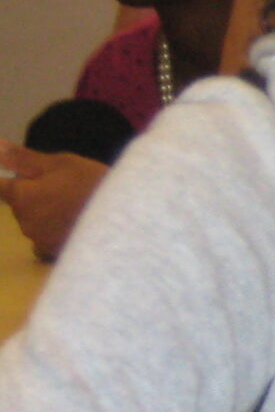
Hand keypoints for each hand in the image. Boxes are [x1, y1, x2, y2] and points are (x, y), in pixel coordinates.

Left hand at [0, 144, 108, 260]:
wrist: (125, 215)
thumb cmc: (92, 183)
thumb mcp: (61, 163)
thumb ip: (23, 158)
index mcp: (21, 196)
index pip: (0, 187)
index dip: (15, 181)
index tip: (34, 179)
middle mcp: (24, 221)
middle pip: (20, 204)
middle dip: (35, 195)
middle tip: (66, 187)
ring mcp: (39, 239)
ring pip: (34, 221)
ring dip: (47, 213)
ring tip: (76, 206)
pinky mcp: (54, 253)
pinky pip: (47, 239)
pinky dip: (56, 232)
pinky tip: (76, 225)